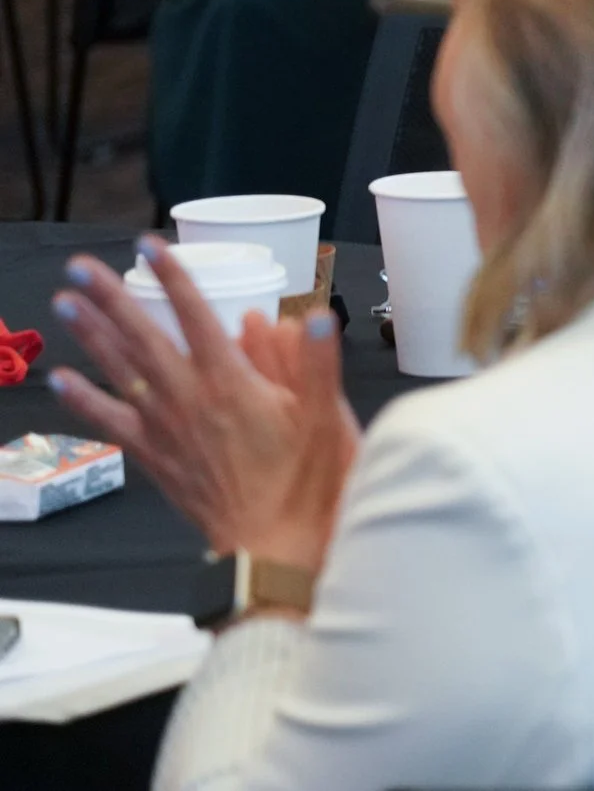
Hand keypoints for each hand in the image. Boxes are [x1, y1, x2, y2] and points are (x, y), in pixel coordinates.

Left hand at [48, 238, 359, 573]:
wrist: (274, 549)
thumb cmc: (307, 483)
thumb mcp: (326, 417)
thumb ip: (315, 362)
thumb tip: (310, 312)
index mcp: (233, 384)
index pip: (197, 317)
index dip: (174, 278)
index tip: (151, 246)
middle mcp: (190, 400)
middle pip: (144, 338)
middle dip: (112, 298)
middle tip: (81, 266)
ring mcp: (166, 430)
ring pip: (120, 374)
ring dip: (91, 336)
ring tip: (64, 304)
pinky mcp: (156, 458)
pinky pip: (111, 423)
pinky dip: (85, 401)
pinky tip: (62, 380)